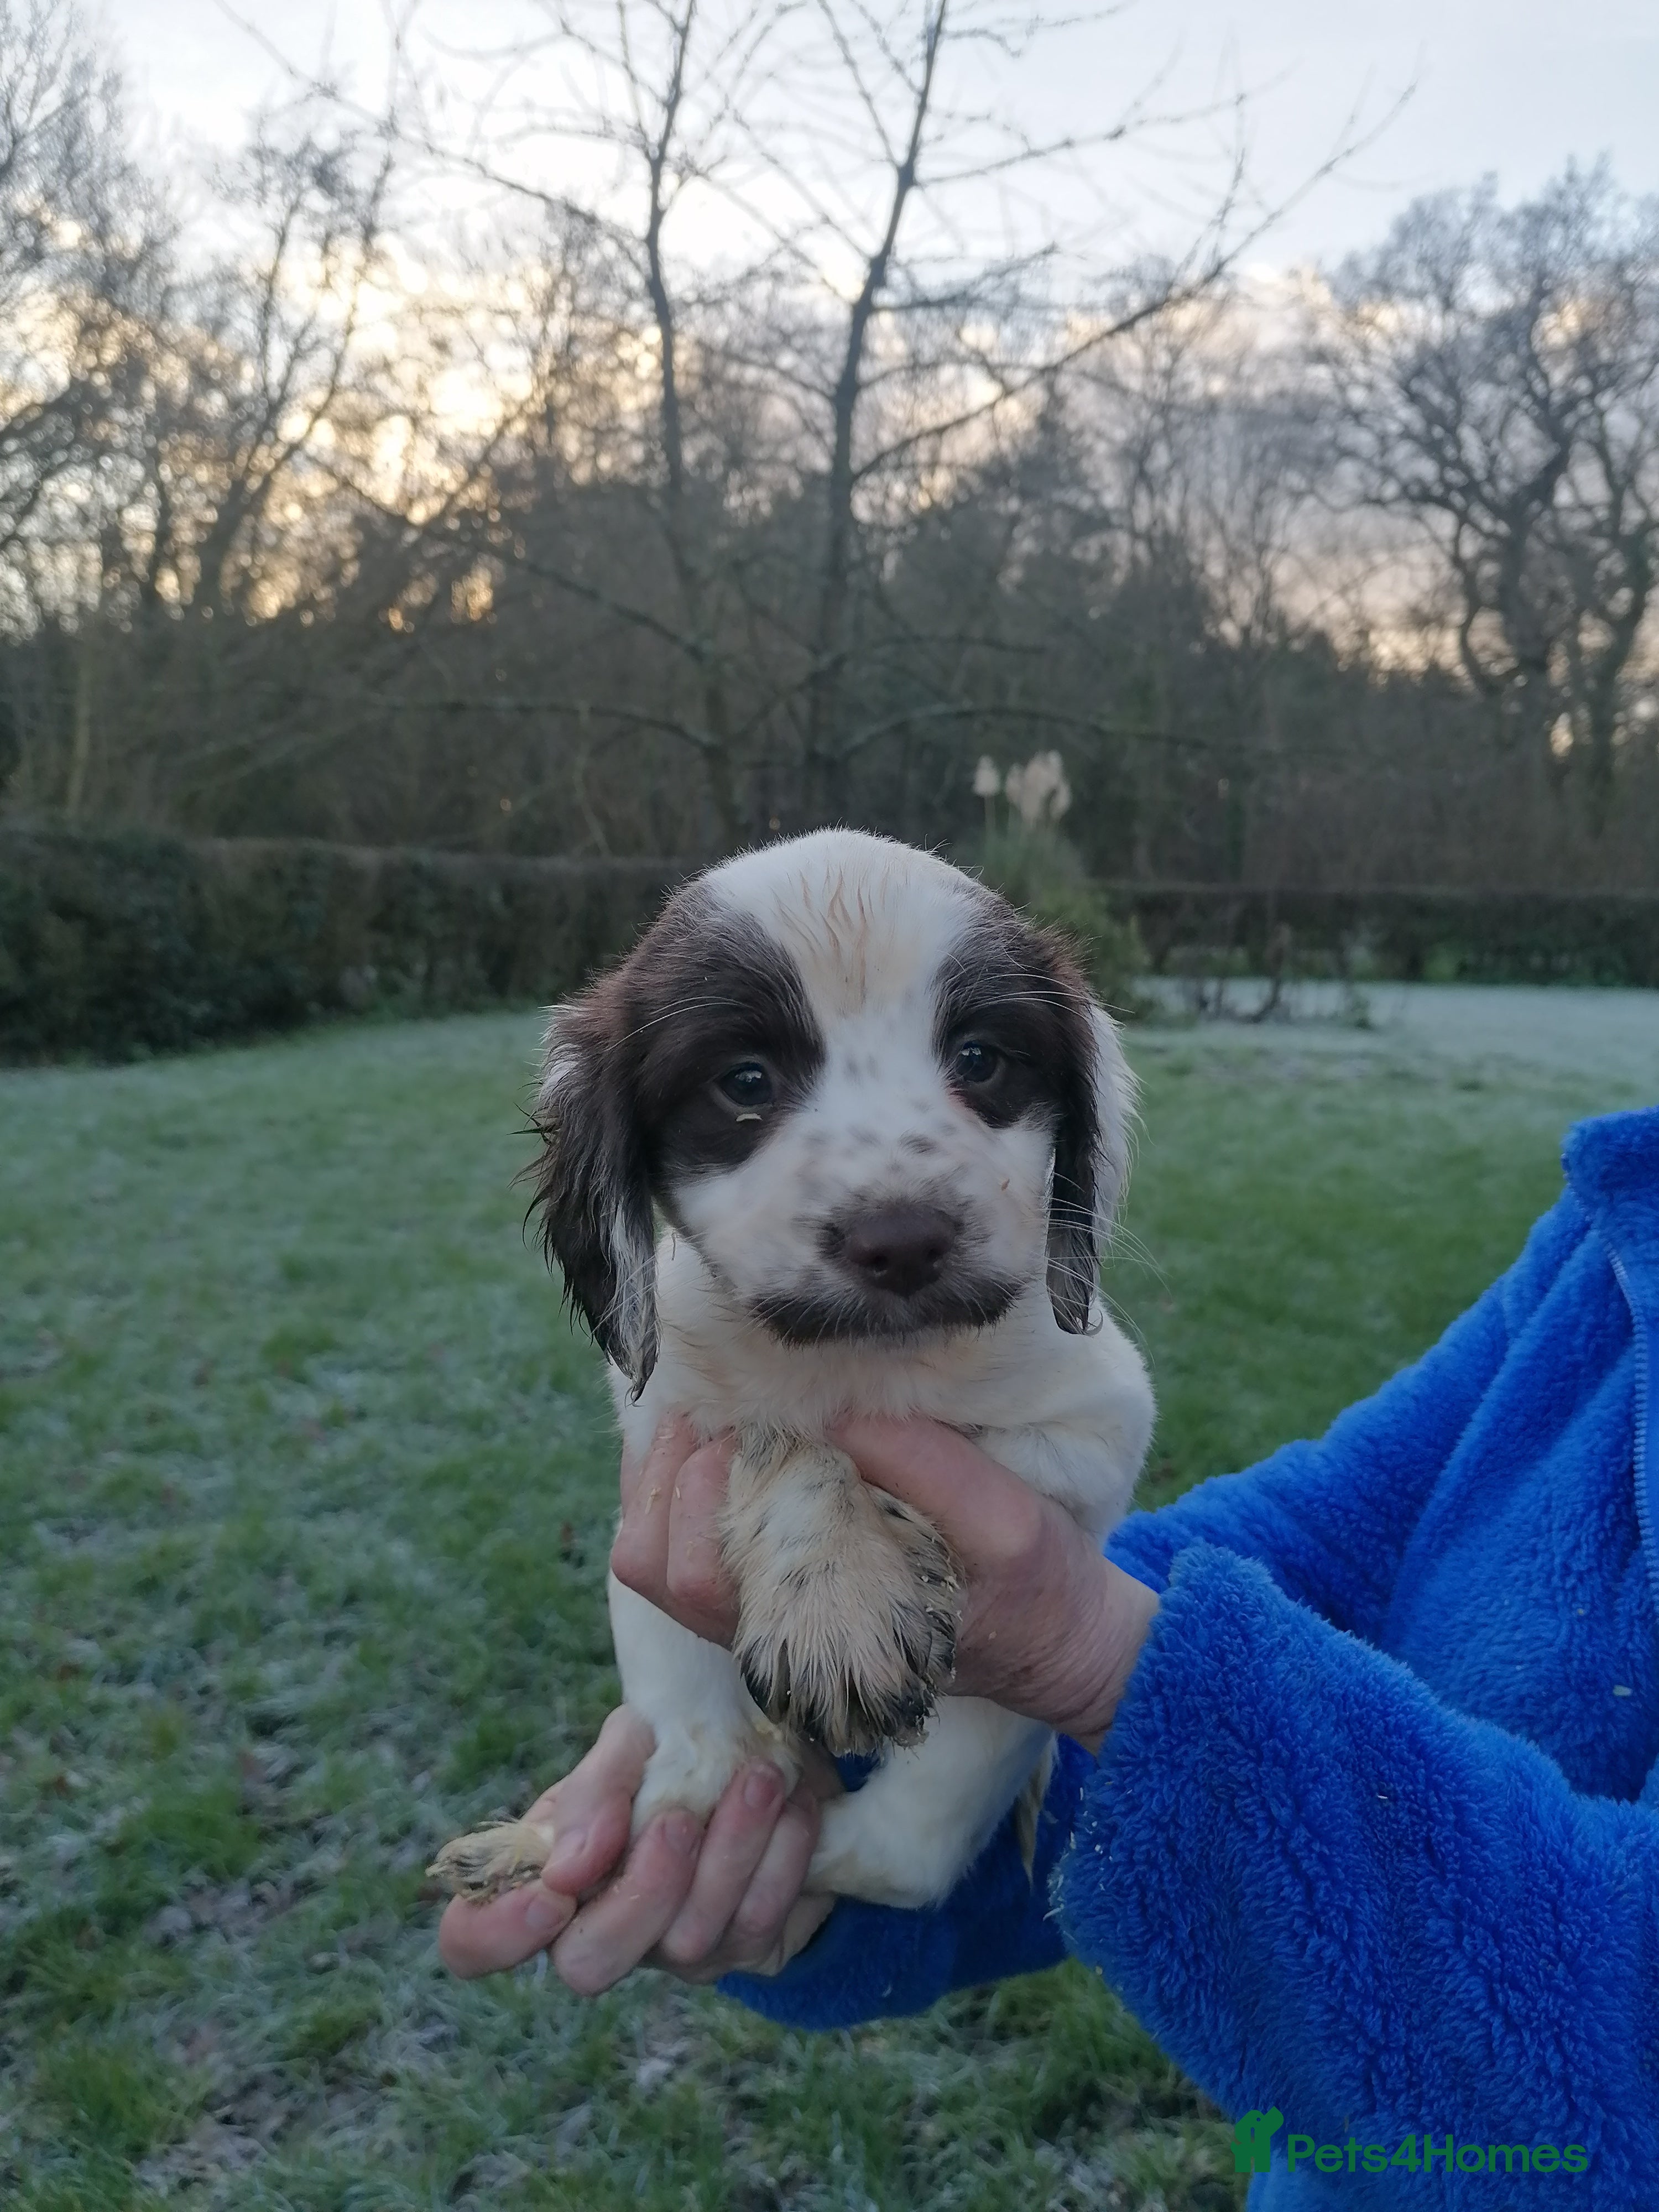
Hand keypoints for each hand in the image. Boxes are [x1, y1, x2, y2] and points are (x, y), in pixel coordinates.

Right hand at [436, 1706, 835, 1993]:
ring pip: (688, 1943)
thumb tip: (569, 1865)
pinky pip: (759, 1926)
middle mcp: (599, 1929)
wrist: (765, 1753)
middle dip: (641, 1892)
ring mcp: (671, 1951)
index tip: (554, 1889)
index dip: (494, 1934)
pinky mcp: (741, 1950)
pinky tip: (794, 1806)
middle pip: (587, 1966)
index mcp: (546, 1876)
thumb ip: (596, 1788)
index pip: (474, 1941)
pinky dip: (782, 1859)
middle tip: (681, 1818)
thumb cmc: (675, 1750)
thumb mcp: (630, 1745)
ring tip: (761, 1779)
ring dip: (731, 1854)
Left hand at [611, 1414, 1157, 1755]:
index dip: (692, 1489)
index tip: (735, 1422)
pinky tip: (722, 1438)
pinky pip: (696, 1549)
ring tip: (707, 1417)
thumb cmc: (1035, 1587)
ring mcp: (771, 1622)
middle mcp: (777, 1642)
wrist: (1057, 1642)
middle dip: (664, 1476)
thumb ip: (927, 1469)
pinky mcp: (781, 1597)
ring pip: (660, 1563)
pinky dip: (687, 1490)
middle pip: (656, 1570)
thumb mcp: (1009, 1521)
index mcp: (819, 1639)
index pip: (695, 1578)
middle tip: (712, 1410)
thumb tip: (836, 1418)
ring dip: (663, 1482)